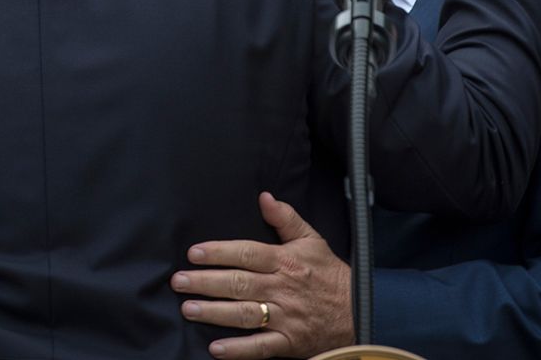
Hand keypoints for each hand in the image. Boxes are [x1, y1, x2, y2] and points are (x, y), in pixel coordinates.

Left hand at [170, 192, 351, 358]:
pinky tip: (216, 348)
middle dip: (206, 282)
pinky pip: (261, 347)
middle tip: (179, 281)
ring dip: (214, 313)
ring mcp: (285, 317)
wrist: (362, 311)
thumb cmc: (331, 275)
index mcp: (285, 261)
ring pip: (244, 314)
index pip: (247, 253)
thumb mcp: (312, 240)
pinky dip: (238, 350)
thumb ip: (286, 218)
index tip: (194, 253)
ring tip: (188, 308)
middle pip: (238, 283)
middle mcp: (282, 288)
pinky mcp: (289, 342)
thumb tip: (264, 197)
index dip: (219, 253)